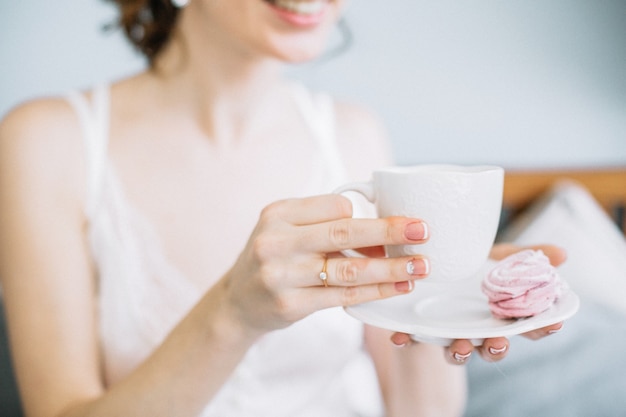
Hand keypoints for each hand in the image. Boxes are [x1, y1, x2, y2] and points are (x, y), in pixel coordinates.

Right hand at [218, 194, 429, 334]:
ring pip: (349, 269)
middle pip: (344, 233)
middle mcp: (276, 241)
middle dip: (389, 231)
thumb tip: (384, 230)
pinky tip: (399, 287)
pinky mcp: (291, 305)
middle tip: (423, 231)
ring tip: (421, 266)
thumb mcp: (286, 230)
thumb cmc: (272, 259)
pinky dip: (376, 292)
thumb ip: (323, 224)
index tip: (397, 223)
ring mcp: (281, 275)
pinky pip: (343, 296)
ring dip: (390, 267)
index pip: (335, 206)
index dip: (368, 215)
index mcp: (278, 213)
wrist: (237, 303)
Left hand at [390, 243, 566, 363]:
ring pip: (457, 352)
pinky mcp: (419, 329)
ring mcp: (448, 332)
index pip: (527, 326)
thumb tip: (562, 254)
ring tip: (459, 345)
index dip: (542, 327)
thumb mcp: (498, 258)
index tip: (554, 323)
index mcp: (500, 314)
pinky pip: (412, 340)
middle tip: (499, 343)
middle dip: (497, 348)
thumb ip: (525, 256)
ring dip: (460, 352)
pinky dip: (407, 341)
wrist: (428, 269)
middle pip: (492, 347)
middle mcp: (477, 329)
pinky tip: (400, 337)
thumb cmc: (472, 268)